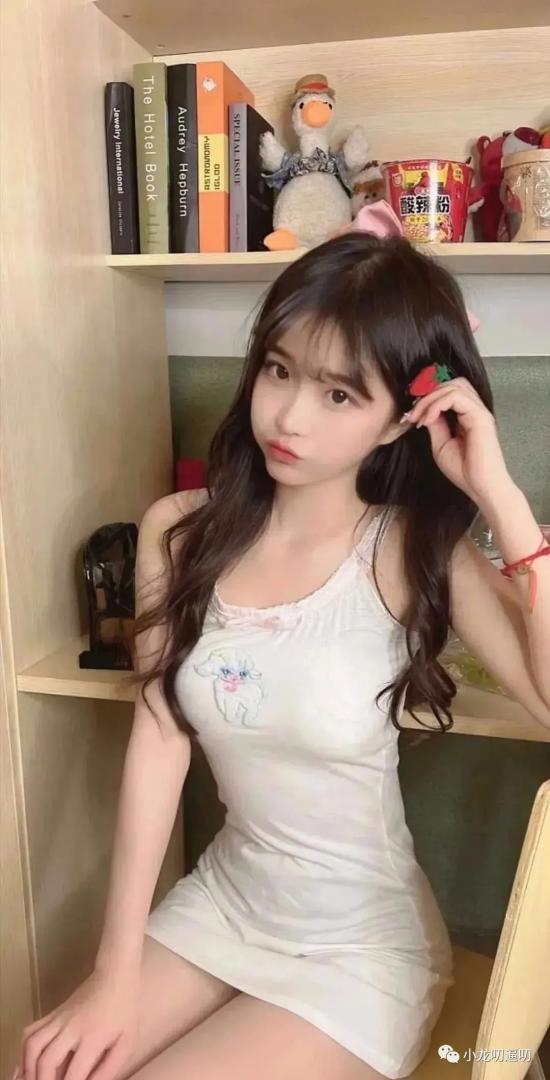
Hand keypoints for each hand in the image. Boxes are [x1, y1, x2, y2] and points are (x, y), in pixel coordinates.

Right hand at [13, 967, 139, 1079]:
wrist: (115, 975)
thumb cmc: (124, 1010)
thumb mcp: (126, 1041)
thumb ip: (109, 1069)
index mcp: (93, 1037)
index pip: (74, 1073)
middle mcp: (71, 1028)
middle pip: (47, 1060)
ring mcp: (59, 1019)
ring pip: (32, 1044)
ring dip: (27, 1067)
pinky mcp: (52, 1013)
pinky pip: (30, 1032)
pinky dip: (22, 1051)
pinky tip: (24, 1065)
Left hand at [403, 377, 511, 505]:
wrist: (480, 487)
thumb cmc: (463, 471)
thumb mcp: (440, 444)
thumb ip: (435, 424)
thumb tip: (425, 410)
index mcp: (467, 416)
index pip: (449, 391)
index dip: (427, 398)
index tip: (411, 415)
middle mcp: (475, 410)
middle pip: (452, 383)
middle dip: (428, 393)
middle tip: (413, 413)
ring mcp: (479, 411)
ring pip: (454, 386)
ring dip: (430, 398)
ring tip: (419, 417)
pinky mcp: (480, 416)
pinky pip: (456, 397)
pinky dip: (437, 404)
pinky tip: (428, 420)